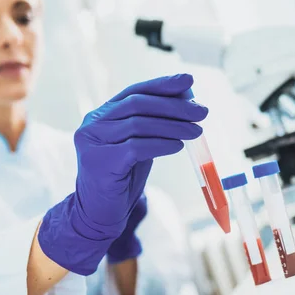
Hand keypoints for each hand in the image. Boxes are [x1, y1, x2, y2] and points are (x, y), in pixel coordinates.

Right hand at [38, 74, 206, 274]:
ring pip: (139, 125)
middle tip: (202, 111)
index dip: (163, 85)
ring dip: (174, 126)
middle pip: (138, 104)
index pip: (134, 91)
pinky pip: (137, 147)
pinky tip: (178, 146)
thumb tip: (186, 102)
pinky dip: (161, 144)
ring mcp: (92, 142)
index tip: (188, 81)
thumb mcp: (137, 145)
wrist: (98, 213)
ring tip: (197, 131)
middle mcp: (92, 124)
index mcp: (101, 115)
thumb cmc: (121, 178)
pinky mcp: (99, 161)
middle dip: (174, 106)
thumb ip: (153, 125)